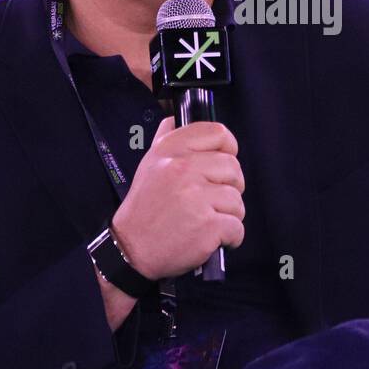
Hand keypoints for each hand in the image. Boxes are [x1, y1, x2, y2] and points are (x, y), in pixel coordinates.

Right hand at [109, 116, 245, 279]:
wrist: (131, 250)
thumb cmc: (144, 209)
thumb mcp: (149, 164)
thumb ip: (166, 139)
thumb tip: (175, 118)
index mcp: (171, 151)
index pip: (218, 133)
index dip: (228, 149)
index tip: (223, 163)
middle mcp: (184, 169)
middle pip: (234, 169)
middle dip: (229, 188)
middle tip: (210, 201)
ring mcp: (197, 197)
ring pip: (237, 201)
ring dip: (228, 215)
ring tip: (205, 221)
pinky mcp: (208, 225)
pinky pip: (237, 227)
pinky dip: (229, 237)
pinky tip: (210, 238)